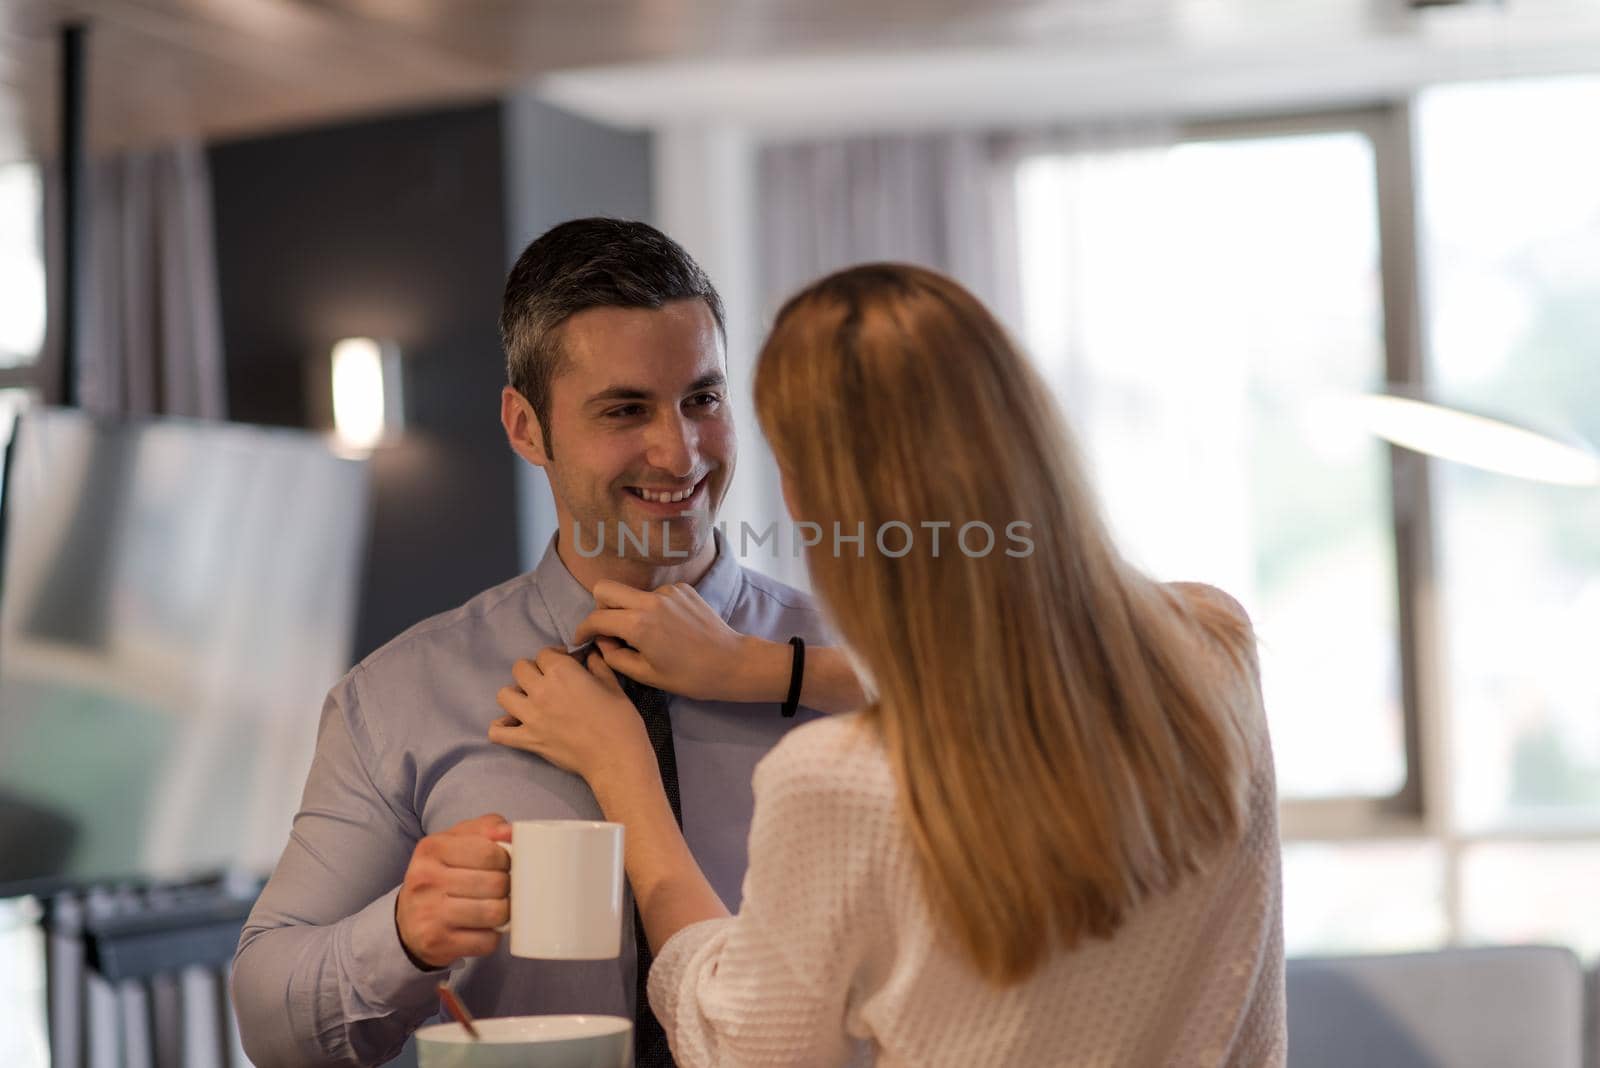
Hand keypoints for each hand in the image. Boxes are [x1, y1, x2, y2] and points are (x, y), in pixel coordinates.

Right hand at [395, 813, 511, 968]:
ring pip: (495, 913)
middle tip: (501, 889)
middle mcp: (425, 879)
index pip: (489, 852)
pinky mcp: (436, 942)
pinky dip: (492, 936)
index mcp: (432, 848)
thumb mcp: (458, 841)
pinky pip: (487, 941)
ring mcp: (428, 913)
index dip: (507, 860)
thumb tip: (512, 831)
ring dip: (504, 912)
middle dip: (508, 887)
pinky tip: (482, 928)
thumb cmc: (443, 874)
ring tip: (495, 907)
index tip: (504, 865)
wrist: (408, 920)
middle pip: (496, 883)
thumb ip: (488, 828)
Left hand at [489, 646, 653, 784]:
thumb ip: (597, 666)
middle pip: (520, 668)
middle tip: (549, 682)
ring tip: (531, 702)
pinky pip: (498, 732)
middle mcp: (541, 690)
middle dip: (534, 671)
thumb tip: (590, 655)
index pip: (545, 653)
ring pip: (504, 695)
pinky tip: (514, 726)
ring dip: (516, 695)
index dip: (556, 657)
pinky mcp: (527, 740)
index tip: (567, 665)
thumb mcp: (613, 686)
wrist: (615, 758)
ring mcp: (530, 716)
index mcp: (562, 672)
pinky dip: (502, 728)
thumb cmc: (620, 721)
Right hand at [574, 581, 779, 701]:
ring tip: (644, 636)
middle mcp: (650, 600)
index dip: (582, 630)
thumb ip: (615, 656)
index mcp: (638, 624)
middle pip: (606, 588)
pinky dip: (651, 608)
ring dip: (628, 609)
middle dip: (599, 607)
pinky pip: (654, 594)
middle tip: (608, 630)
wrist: (732, 663)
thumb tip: (602, 642)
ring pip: (632, 592)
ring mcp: (668, 591)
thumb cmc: (690, 676)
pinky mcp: (683, 589)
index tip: (580, 639)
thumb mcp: (647, 675)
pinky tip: (667, 628)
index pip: (596, 618)